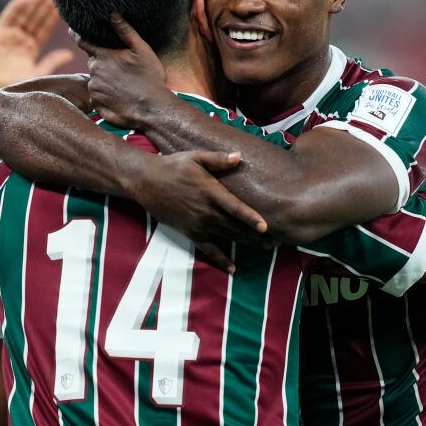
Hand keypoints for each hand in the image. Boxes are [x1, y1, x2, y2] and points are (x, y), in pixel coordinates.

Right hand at [0, 0, 74, 95]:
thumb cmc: (15, 87)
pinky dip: (15, 8)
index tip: (63, 5)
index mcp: (31, 48)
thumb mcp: (38, 73)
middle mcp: (20, 39)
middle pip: (34, 19)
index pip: (44, 29)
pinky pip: (7, 19)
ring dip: (33, 3)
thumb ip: (51, 62)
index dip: (52, 17)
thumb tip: (69, 54)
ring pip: (23, 16)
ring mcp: (8, 36)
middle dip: (44, 5)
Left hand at [75, 14, 171, 127]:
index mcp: (103, 56)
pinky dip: (105, 95)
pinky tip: (120, 96)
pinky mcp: (96, 104)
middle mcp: (94, 72)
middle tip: (121, 68)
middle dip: (103, 63)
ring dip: (105, 80)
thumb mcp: (142, 50)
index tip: (71, 29)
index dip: (76, 34)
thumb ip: (126, 31)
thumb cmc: (149, 77)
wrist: (152, 109)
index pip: (83, 41)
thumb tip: (113, 14)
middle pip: (94, 63)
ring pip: (96, 80)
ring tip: (124, 85)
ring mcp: (94, 89)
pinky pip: (97, 96)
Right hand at [130, 151, 272, 257]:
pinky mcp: (190, 232)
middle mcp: (206, 211)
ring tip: (267, 249)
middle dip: (258, 234)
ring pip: (227, 237)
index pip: (234, 207)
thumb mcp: (195, 157)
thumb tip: (239, 157)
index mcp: (210, 191)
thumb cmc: (173, 166)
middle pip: (236, 226)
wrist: (146, 181)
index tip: (266, 227)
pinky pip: (208, 249)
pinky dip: (221, 259)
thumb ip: (218, 160)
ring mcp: (198, 224)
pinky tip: (232, 268)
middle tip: (279, 240)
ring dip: (247, 244)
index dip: (250, 217)